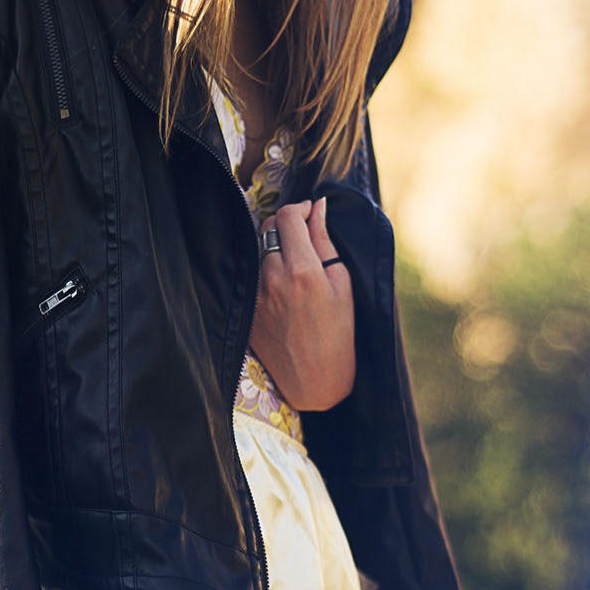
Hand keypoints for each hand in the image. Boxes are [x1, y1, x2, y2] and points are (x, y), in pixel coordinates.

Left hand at [249, 195, 353, 411]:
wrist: (314, 380)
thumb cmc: (339, 334)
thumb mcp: (343, 284)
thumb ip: (325, 242)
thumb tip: (317, 209)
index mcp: (301, 271)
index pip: (288, 217)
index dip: (300, 208)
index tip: (311, 214)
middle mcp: (272, 278)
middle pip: (269, 227)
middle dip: (287, 223)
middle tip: (304, 235)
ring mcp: (255, 294)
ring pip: (258, 248)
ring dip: (275, 245)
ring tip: (295, 262)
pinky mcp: (246, 308)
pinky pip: (252, 273)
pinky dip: (266, 269)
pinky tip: (283, 285)